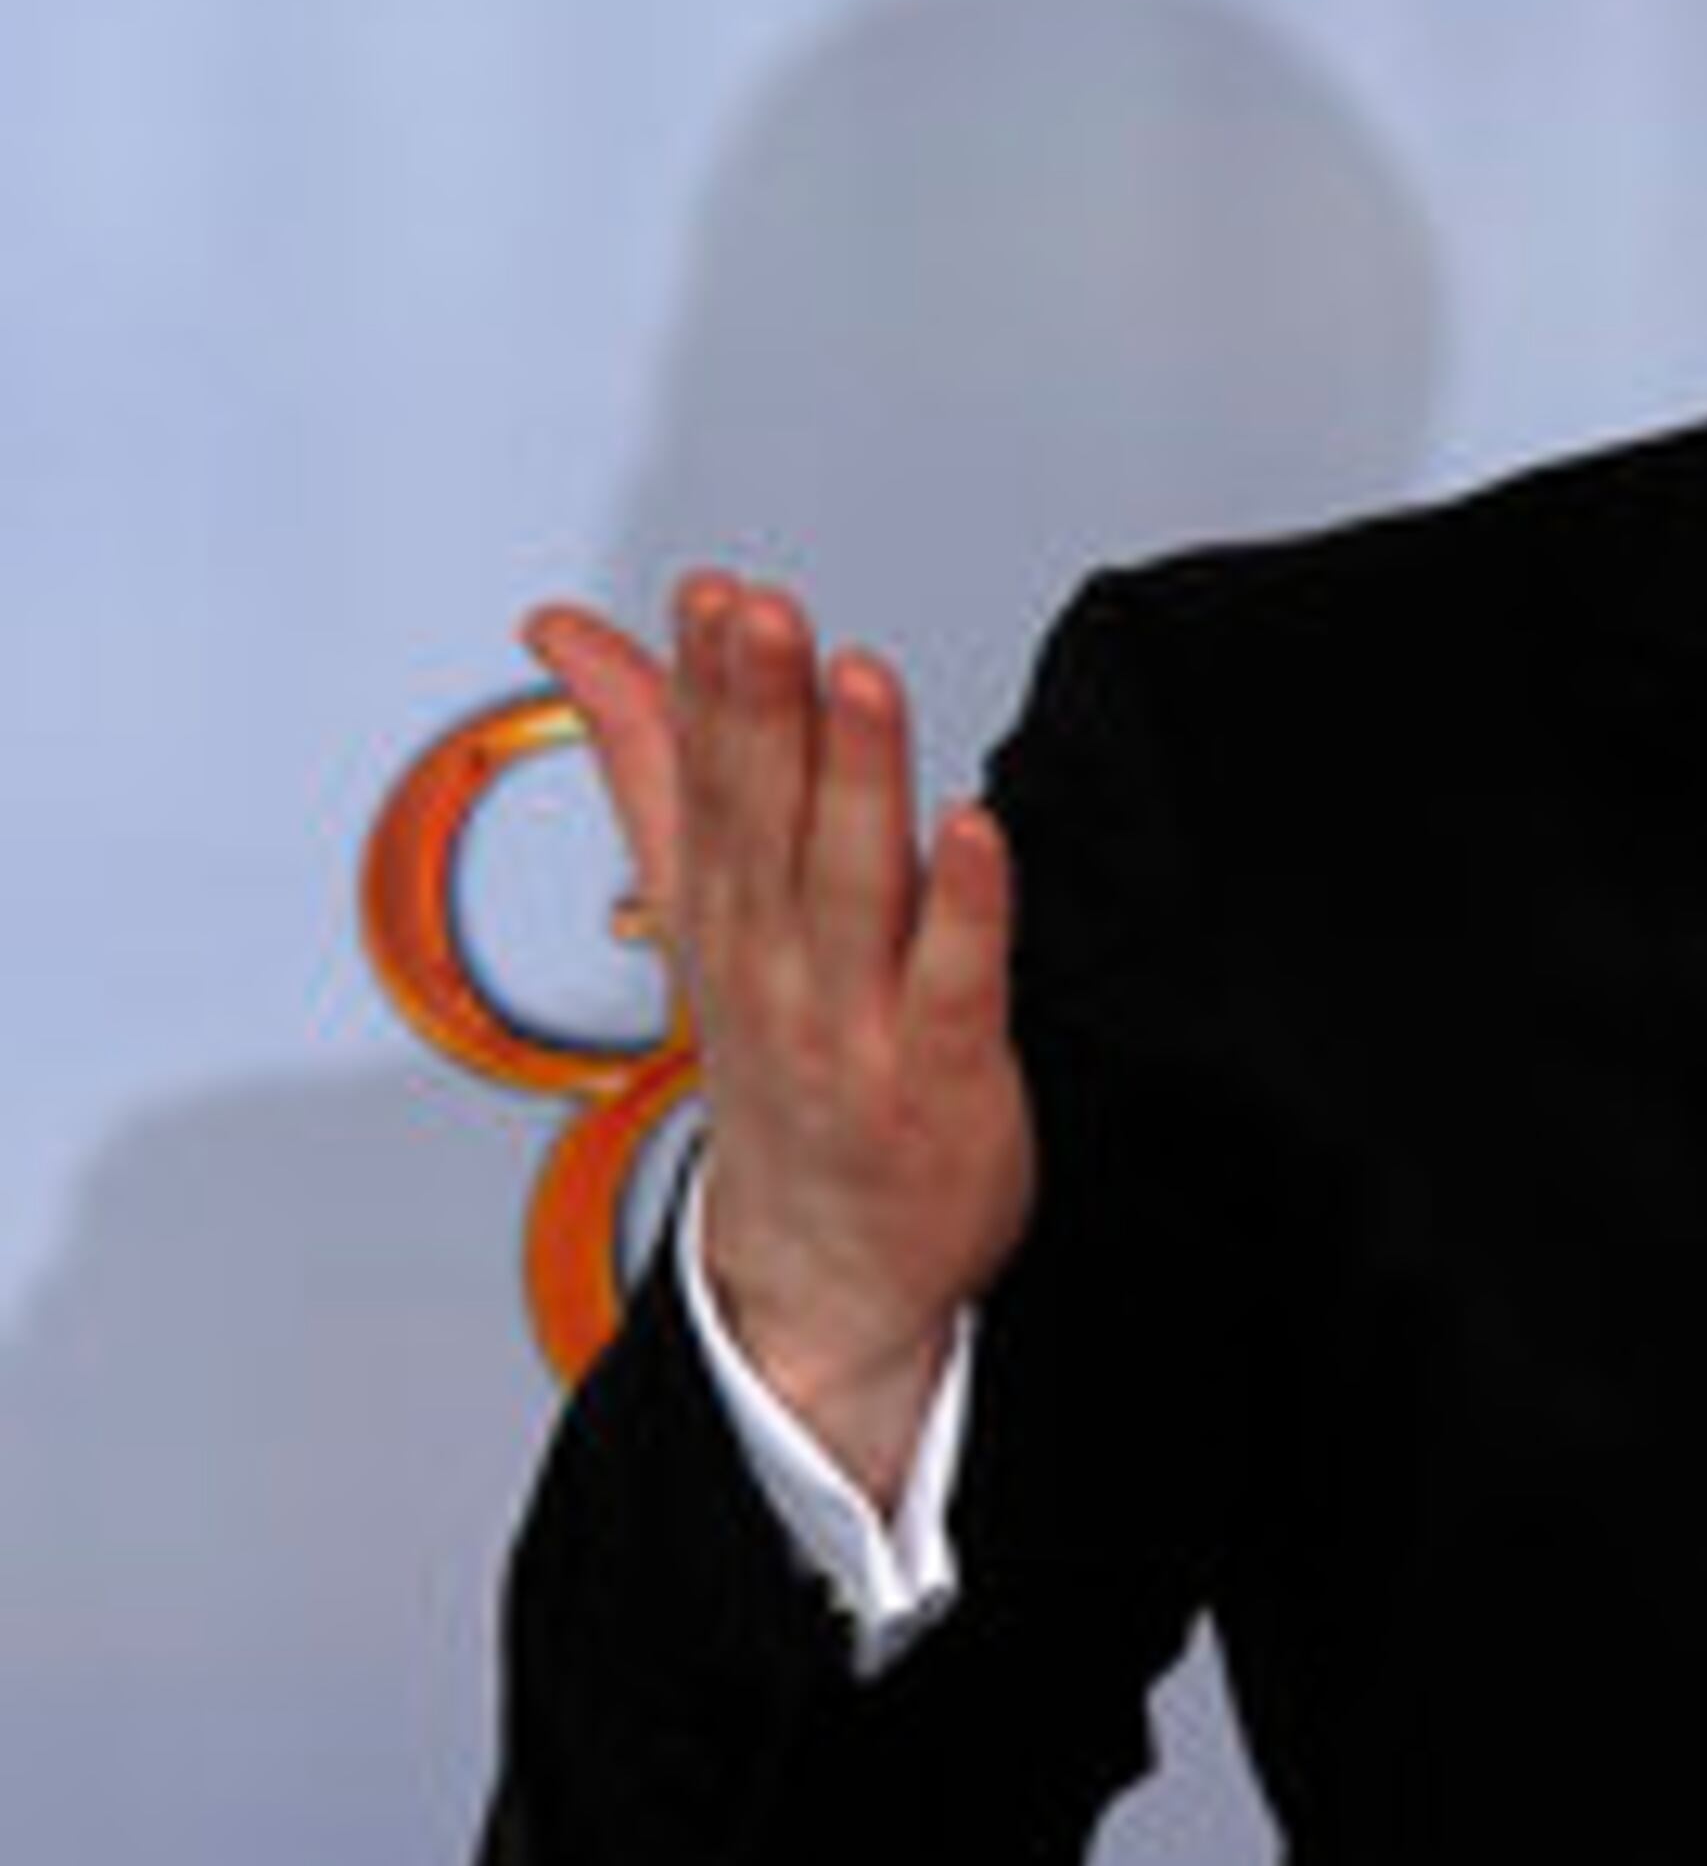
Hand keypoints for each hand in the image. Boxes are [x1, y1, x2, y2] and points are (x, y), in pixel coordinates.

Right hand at [526, 575, 1035, 1504]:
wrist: (824, 1270)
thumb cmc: (781, 1065)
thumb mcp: (701, 910)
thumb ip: (651, 757)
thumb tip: (572, 635)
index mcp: (721, 915)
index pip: (703, 783)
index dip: (705, 685)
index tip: (711, 595)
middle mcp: (775, 965)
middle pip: (765, 823)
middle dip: (762, 713)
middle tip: (766, 614)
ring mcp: (854, 1028)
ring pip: (854, 887)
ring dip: (857, 780)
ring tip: (860, 680)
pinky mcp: (940, 1084)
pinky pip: (953, 986)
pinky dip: (965, 909)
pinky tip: (974, 830)